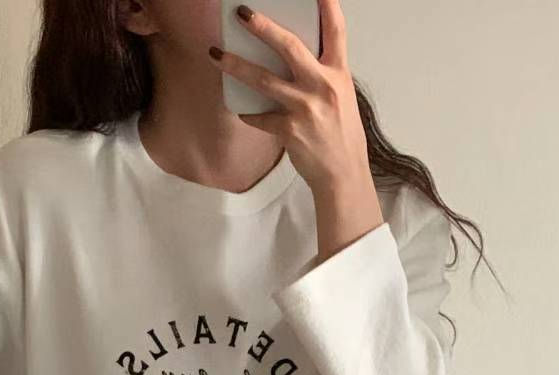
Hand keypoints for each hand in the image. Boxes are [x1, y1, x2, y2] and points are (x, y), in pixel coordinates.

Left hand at [210, 0, 371, 198]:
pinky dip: (249, 113)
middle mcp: (323, 86)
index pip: (335, 31)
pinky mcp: (290, 130)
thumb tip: (293, 57)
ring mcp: (305, 108)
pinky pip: (260, 116)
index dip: (327, 5)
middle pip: (289, 47)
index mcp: (338, 74)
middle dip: (263, 27)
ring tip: (216, 55)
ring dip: (236, 65)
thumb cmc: (341, 135)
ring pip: (264, 79)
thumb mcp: (340, 96)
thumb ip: (321, 74)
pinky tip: (241, 109)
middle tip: (242, 13)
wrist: (342, 174)